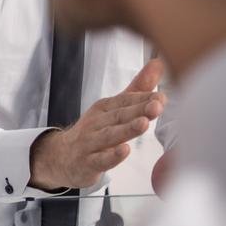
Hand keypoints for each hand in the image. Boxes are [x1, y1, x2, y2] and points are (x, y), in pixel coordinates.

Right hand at [30, 58, 165, 189]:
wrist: (63, 157)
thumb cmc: (95, 131)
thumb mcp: (114, 109)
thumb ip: (138, 89)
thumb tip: (158, 63)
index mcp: (104, 108)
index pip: (125, 101)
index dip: (143, 99)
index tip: (162, 98)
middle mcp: (96, 122)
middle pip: (119, 115)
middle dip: (138, 110)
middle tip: (157, 106)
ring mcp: (90, 143)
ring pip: (110, 135)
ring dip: (127, 129)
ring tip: (143, 124)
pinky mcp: (88, 163)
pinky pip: (100, 159)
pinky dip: (112, 156)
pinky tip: (124, 150)